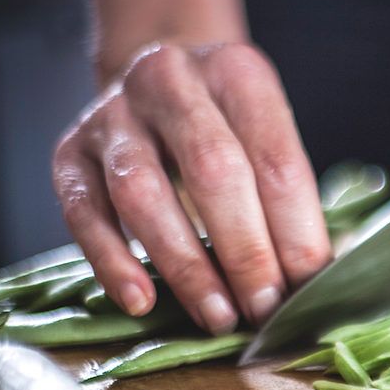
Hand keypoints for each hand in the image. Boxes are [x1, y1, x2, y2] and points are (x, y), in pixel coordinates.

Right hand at [53, 42, 331, 332]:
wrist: (156, 83)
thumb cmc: (229, 126)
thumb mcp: (267, 136)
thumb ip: (292, 199)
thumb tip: (320, 278)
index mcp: (238, 74)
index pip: (276, 161)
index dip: (296, 232)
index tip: (307, 289)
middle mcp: (171, 81)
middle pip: (214, 172)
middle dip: (246, 251)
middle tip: (265, 309)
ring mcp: (113, 114)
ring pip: (143, 194)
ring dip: (185, 266)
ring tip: (217, 316)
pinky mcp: (69, 151)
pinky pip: (84, 212)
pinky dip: (112, 262)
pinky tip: (141, 302)